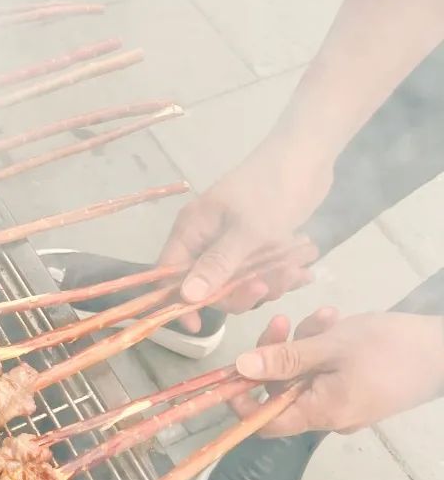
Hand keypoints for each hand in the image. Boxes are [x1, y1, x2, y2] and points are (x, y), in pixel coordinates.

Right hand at [159, 142, 330, 328]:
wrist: (309, 154)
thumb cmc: (273, 187)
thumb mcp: (248, 230)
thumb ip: (218, 265)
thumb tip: (186, 298)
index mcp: (192, 230)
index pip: (170, 275)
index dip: (179, 303)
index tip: (199, 325)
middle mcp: (205, 238)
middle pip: (209, 285)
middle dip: (240, 291)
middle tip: (268, 286)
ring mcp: (232, 241)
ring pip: (239, 282)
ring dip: (269, 282)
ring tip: (296, 268)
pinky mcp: (257, 243)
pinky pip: (261, 272)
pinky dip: (282, 274)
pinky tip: (305, 268)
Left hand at [231, 311, 443, 435]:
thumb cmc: (392, 348)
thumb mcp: (331, 346)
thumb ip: (284, 359)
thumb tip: (240, 368)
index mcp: (320, 413)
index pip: (264, 423)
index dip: (242, 400)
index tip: (232, 370)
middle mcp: (329, 417)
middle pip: (282, 392)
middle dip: (278, 354)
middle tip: (284, 321)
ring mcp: (346, 405)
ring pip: (305, 376)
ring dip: (305, 344)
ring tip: (325, 315)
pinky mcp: (359, 391)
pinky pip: (327, 373)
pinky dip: (324, 349)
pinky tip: (335, 323)